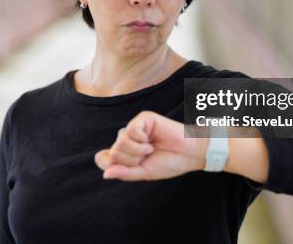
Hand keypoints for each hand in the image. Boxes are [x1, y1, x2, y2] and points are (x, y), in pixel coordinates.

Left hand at [94, 110, 208, 180]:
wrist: (189, 153)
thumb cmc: (169, 162)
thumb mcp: (144, 173)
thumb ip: (124, 173)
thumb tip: (105, 174)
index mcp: (125, 153)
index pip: (102, 158)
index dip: (111, 164)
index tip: (131, 166)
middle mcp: (126, 138)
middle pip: (113, 152)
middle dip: (131, 160)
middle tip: (147, 157)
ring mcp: (134, 128)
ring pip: (120, 142)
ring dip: (137, 151)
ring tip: (150, 149)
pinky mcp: (142, 119)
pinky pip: (131, 131)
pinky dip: (141, 141)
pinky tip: (152, 140)